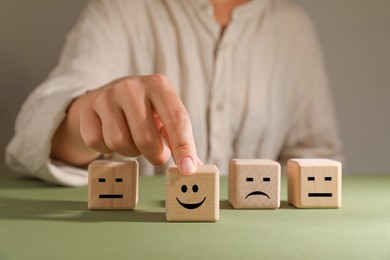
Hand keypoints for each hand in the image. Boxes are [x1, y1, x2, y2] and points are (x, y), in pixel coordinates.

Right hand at [52, 74, 197, 173]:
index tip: (188, 169)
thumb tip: (194, 168)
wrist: (109, 95)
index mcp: (159, 85)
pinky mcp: (87, 109)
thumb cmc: (147, 110)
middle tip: (157, 155)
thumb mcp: (166, 116)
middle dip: (155, 155)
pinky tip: (113, 137)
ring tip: (134, 141)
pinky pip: (98, 143)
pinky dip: (108, 149)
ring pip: (119, 143)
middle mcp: (131, 86)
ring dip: (131, 152)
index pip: (176, 119)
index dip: (184, 147)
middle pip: (146, 137)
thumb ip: (179, 140)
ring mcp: (106, 96)